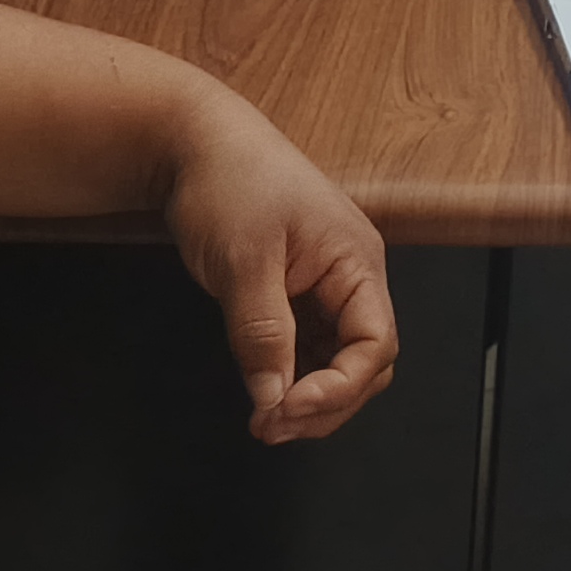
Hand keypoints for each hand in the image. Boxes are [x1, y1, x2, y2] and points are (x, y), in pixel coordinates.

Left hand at [159, 89, 399, 445]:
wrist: (195, 143)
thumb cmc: (228, 183)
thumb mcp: (243, 262)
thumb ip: (263, 335)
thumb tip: (273, 401)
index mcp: (355, 261)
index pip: (376, 344)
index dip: (338, 388)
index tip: (284, 411)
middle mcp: (352, 275)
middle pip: (366, 362)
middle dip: (326, 403)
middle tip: (269, 427)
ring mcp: (327, 285)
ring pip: (340, 360)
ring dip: (309, 396)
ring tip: (264, 418)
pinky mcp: (300, 291)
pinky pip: (312, 346)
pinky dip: (293, 375)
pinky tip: (264, 389)